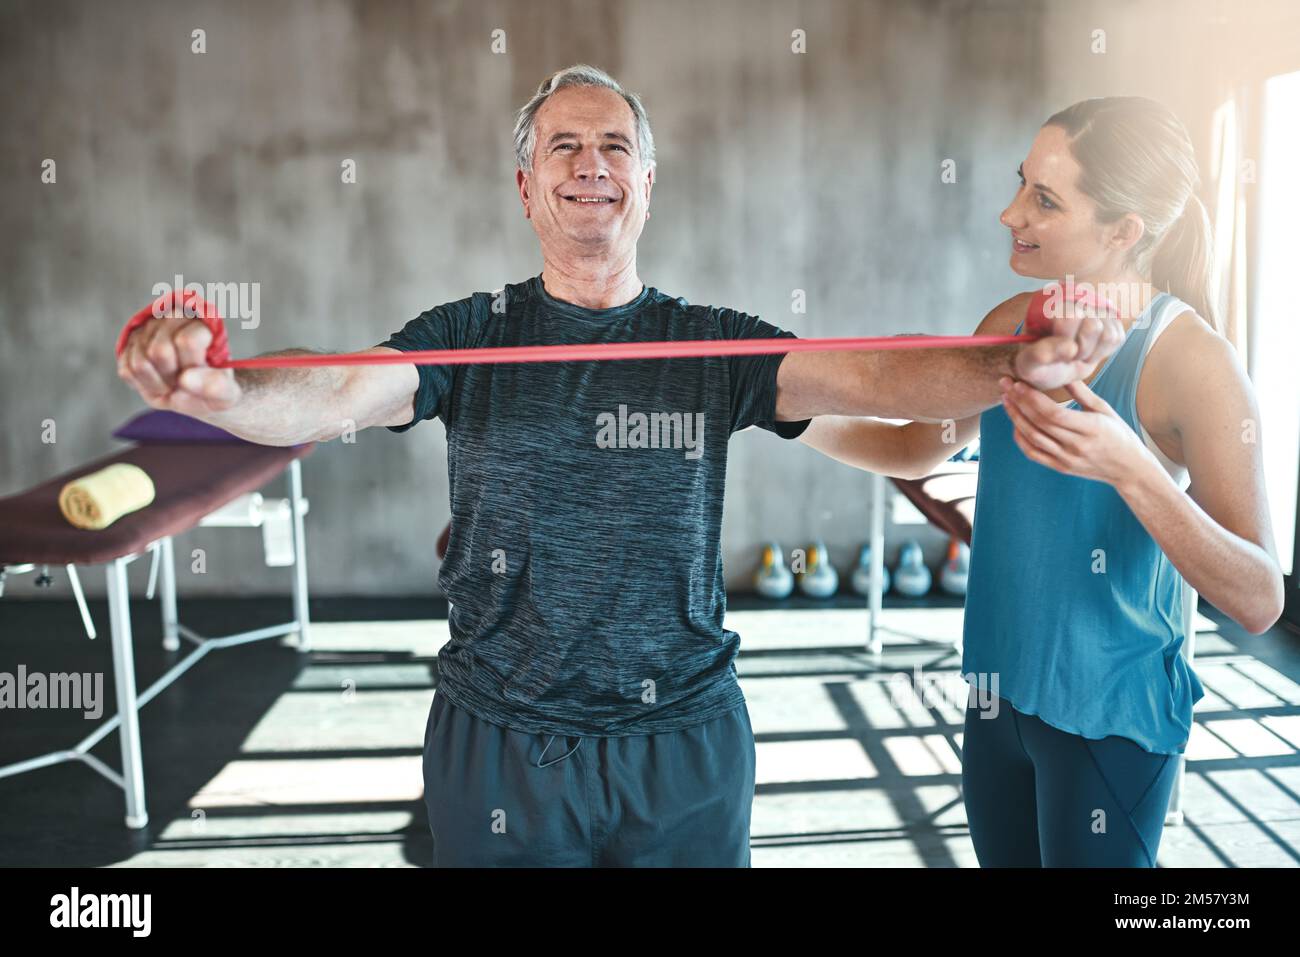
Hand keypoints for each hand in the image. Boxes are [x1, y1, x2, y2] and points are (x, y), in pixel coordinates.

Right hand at [117, 311, 240, 414]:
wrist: (198, 392)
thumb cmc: (215, 388)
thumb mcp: (228, 392)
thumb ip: (217, 386)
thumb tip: (185, 379)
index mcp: (201, 319)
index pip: (187, 341)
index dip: (193, 366)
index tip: (203, 371)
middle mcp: (171, 316)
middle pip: (159, 352)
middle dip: (173, 377)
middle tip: (186, 380)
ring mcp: (147, 329)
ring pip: (140, 363)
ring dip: (159, 384)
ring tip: (174, 383)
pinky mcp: (128, 344)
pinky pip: (127, 370)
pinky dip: (144, 386)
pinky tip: (159, 383)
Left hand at [999, 377, 1154, 487]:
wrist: (1128, 469)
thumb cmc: (1119, 434)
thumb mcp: (1105, 410)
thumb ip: (1082, 392)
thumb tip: (1063, 370)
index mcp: (1091, 428)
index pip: (1053, 413)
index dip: (1032, 398)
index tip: (1019, 383)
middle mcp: (1076, 446)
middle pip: (1039, 423)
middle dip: (1018, 402)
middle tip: (1005, 384)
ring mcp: (1066, 459)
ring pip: (1033, 438)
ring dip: (1015, 417)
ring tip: (1006, 399)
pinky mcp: (1060, 467)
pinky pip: (1033, 453)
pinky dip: (1021, 438)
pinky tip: (1015, 422)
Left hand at [1013, 299, 1123, 390]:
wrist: (1047, 367)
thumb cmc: (1035, 364)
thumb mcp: (1028, 364)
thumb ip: (1039, 355)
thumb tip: (1070, 347)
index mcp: (1051, 303)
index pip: (1071, 316)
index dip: (1065, 339)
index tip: (1054, 348)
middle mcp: (1075, 299)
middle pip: (1093, 326)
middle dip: (1080, 349)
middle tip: (1066, 354)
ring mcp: (1095, 310)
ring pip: (1108, 334)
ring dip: (1091, 352)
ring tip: (1075, 354)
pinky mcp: (1111, 323)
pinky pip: (1117, 338)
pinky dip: (1102, 352)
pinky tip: (1087, 353)